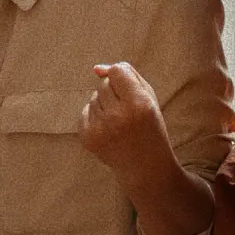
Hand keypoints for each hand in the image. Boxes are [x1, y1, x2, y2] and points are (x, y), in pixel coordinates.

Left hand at [79, 61, 171, 180]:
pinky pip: (85, 111)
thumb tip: (96, 68)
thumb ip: (127, 74)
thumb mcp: (149, 98)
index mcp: (139, 104)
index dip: (122, 76)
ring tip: (119, 121)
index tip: (129, 89)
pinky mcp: (88, 138)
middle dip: (113, 92)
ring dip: (104, 105)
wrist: (144, 166)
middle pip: (103, 84)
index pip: (117, 71)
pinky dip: (95, 117)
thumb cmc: (149, 126)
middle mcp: (118, 116)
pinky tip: (109, 129)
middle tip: (126, 110)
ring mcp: (101, 129)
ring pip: (93, 97)